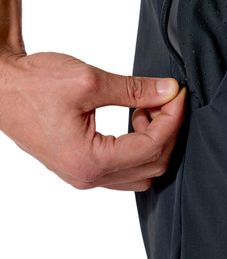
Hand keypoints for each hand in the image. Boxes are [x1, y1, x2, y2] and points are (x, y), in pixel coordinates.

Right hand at [0, 51, 185, 190]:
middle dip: (168, 129)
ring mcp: (84, 175)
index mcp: (89, 161)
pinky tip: (134, 117)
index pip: (152, 147)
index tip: (178, 93)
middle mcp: (87, 177)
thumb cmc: (34, 84)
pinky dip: (138, 146)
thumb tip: (167, 90)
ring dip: (154, 140)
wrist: (2, 88)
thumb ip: (134, 89)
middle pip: (152, 164)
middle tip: (167, 97)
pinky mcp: (82, 166)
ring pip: (140, 171)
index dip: (173, 118)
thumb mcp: (89, 81)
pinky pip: (123, 168)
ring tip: (146, 107)